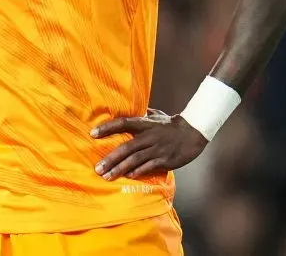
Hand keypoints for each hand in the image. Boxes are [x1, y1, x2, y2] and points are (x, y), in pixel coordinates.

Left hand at [91, 108, 206, 180]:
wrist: (193, 133)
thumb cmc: (171, 124)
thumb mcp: (156, 115)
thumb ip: (142, 114)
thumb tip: (129, 108)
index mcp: (145, 124)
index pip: (123, 123)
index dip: (107, 127)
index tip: (92, 134)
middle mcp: (149, 136)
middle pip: (126, 147)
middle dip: (110, 158)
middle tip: (97, 168)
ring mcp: (157, 149)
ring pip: (135, 159)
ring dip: (120, 168)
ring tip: (107, 176)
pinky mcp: (165, 160)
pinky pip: (148, 167)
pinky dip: (137, 172)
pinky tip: (128, 176)